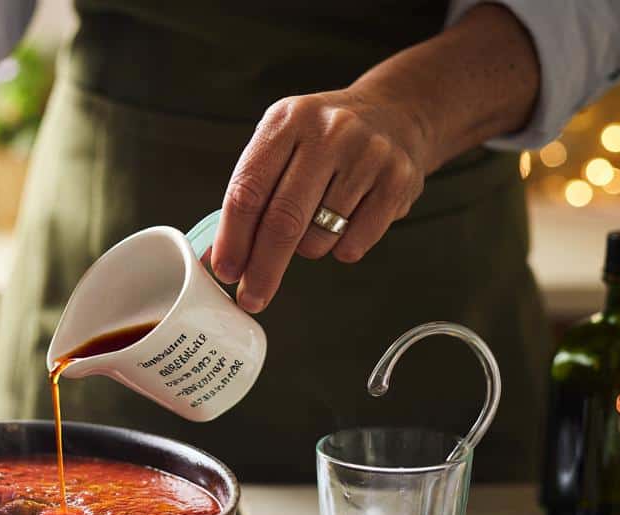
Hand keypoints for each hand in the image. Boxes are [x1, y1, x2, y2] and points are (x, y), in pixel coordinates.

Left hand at [210, 89, 430, 311]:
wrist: (395, 113)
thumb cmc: (327, 137)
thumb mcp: (282, 142)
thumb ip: (252, 192)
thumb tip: (222, 253)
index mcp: (287, 120)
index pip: (248, 191)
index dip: (233, 239)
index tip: (225, 271)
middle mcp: (328, 133)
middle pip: (283, 221)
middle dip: (263, 269)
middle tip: (252, 296)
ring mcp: (367, 156)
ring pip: (318, 238)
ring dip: (308, 248)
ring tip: (320, 218)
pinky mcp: (397, 182)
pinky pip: (354, 244)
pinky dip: (341, 247)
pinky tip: (348, 219)